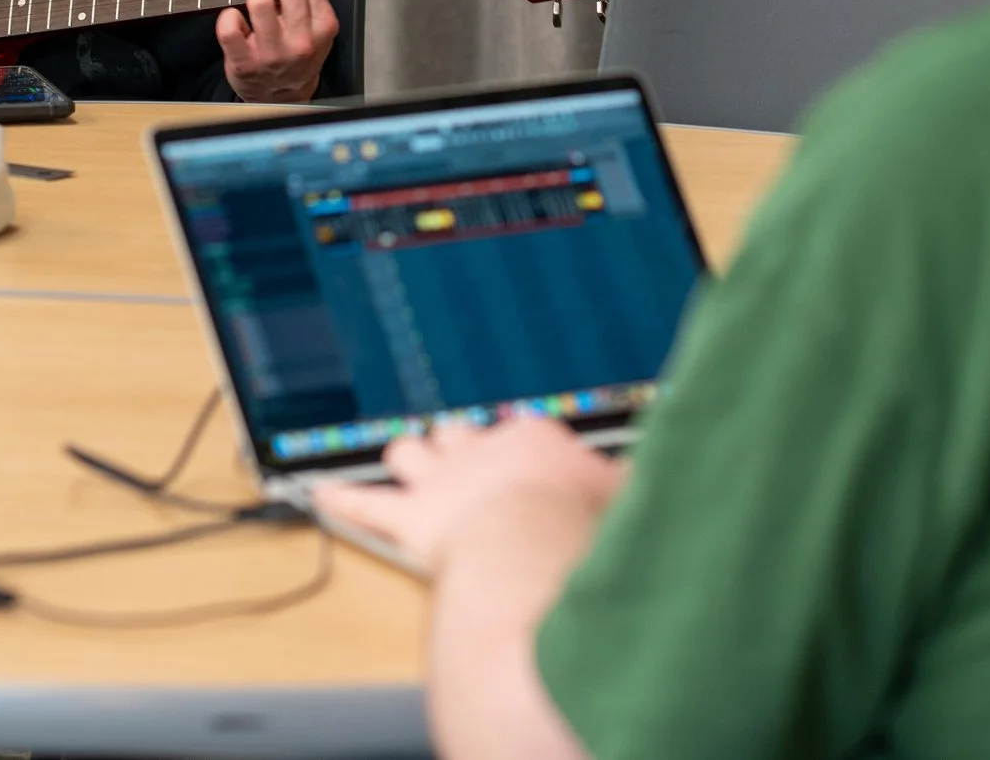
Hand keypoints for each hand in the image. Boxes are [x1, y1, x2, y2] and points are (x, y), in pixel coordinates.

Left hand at [216, 0, 339, 102]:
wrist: (283, 96)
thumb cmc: (296, 48)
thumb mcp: (309, 14)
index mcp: (324, 25)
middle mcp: (302, 40)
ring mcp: (274, 54)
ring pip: (258, 0)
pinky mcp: (245, 64)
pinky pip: (229, 27)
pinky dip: (227, 16)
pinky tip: (235, 18)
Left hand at [315, 415, 623, 573]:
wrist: (534, 554)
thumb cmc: (584, 531)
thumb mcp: (632, 503)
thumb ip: (642, 492)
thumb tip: (672, 485)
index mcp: (535, 442)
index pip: (523, 435)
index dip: (520, 450)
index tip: (524, 458)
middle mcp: (481, 452)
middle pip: (460, 435)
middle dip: (457, 444)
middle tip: (457, 448)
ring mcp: (442, 483)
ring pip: (411, 453)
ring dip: (408, 458)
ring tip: (402, 456)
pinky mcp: (411, 521)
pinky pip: (365, 505)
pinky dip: (341, 498)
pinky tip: (318, 492)